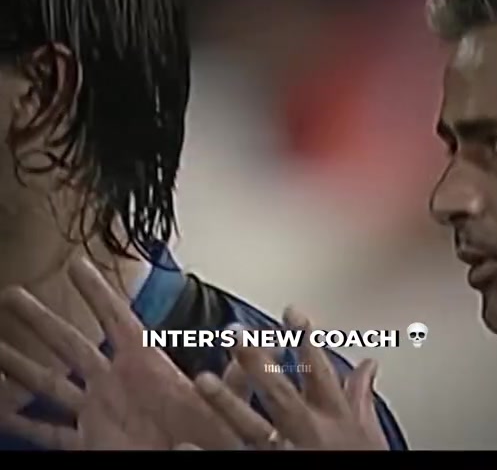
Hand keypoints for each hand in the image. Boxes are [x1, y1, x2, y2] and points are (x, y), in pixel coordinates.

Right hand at [0, 258, 244, 449]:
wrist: (188, 464)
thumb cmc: (206, 438)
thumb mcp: (220, 400)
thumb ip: (233, 372)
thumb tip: (253, 341)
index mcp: (143, 365)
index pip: (114, 317)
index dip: (95, 291)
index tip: (76, 264)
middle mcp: (113, 382)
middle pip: (68, 342)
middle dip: (40, 319)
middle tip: (13, 295)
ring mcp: (95, 411)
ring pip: (47, 381)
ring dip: (19, 363)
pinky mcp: (85, 442)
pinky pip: (44, 430)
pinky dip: (19, 420)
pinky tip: (0, 403)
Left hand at [194, 307, 389, 449]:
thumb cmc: (357, 463)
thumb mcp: (368, 431)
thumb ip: (361, 395)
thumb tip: (369, 364)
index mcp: (335, 417)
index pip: (320, 371)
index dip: (305, 339)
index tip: (290, 312)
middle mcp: (308, 433)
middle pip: (280, 393)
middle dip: (259, 363)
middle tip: (237, 335)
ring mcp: (285, 455)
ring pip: (251, 427)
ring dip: (226, 403)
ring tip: (202, 379)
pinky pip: (235, 460)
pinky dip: (206, 454)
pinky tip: (184, 444)